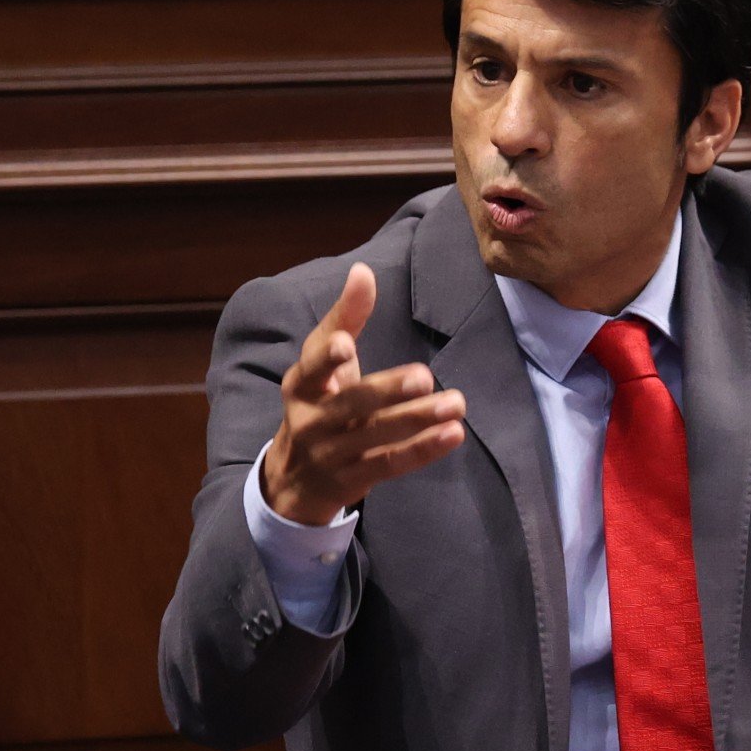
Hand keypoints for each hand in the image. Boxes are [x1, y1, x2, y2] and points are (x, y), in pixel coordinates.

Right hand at [262, 262, 466, 525]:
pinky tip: (453, 434)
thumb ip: (345, 318)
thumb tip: (363, 270)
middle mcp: (312, 419)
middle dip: (388, 390)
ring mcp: (332, 454)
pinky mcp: (354, 480)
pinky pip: (390, 464)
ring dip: (418, 420)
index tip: (346, 345)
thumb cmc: (319, 404)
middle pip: (351, 404)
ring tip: (456, 404)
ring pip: (376, 436)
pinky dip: (423, 450)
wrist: (295, 480)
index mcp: (302, 384)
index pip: (313, 366)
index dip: (328, 357)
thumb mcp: (322, 364)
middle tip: (424, 377)